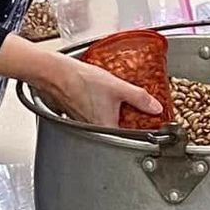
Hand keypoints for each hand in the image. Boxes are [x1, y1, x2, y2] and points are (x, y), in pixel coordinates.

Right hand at [42, 55, 162, 127]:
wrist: (54, 73)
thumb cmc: (80, 81)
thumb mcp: (117, 87)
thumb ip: (139, 98)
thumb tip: (155, 107)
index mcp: (106, 128)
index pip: (131, 136)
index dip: (142, 128)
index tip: (149, 119)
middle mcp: (94, 131)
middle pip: (119, 130)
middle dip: (129, 119)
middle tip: (137, 107)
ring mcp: (84, 124)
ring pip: (107, 122)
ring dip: (115, 113)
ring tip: (119, 99)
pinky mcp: (77, 115)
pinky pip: (95, 115)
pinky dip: (102, 107)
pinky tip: (102, 95)